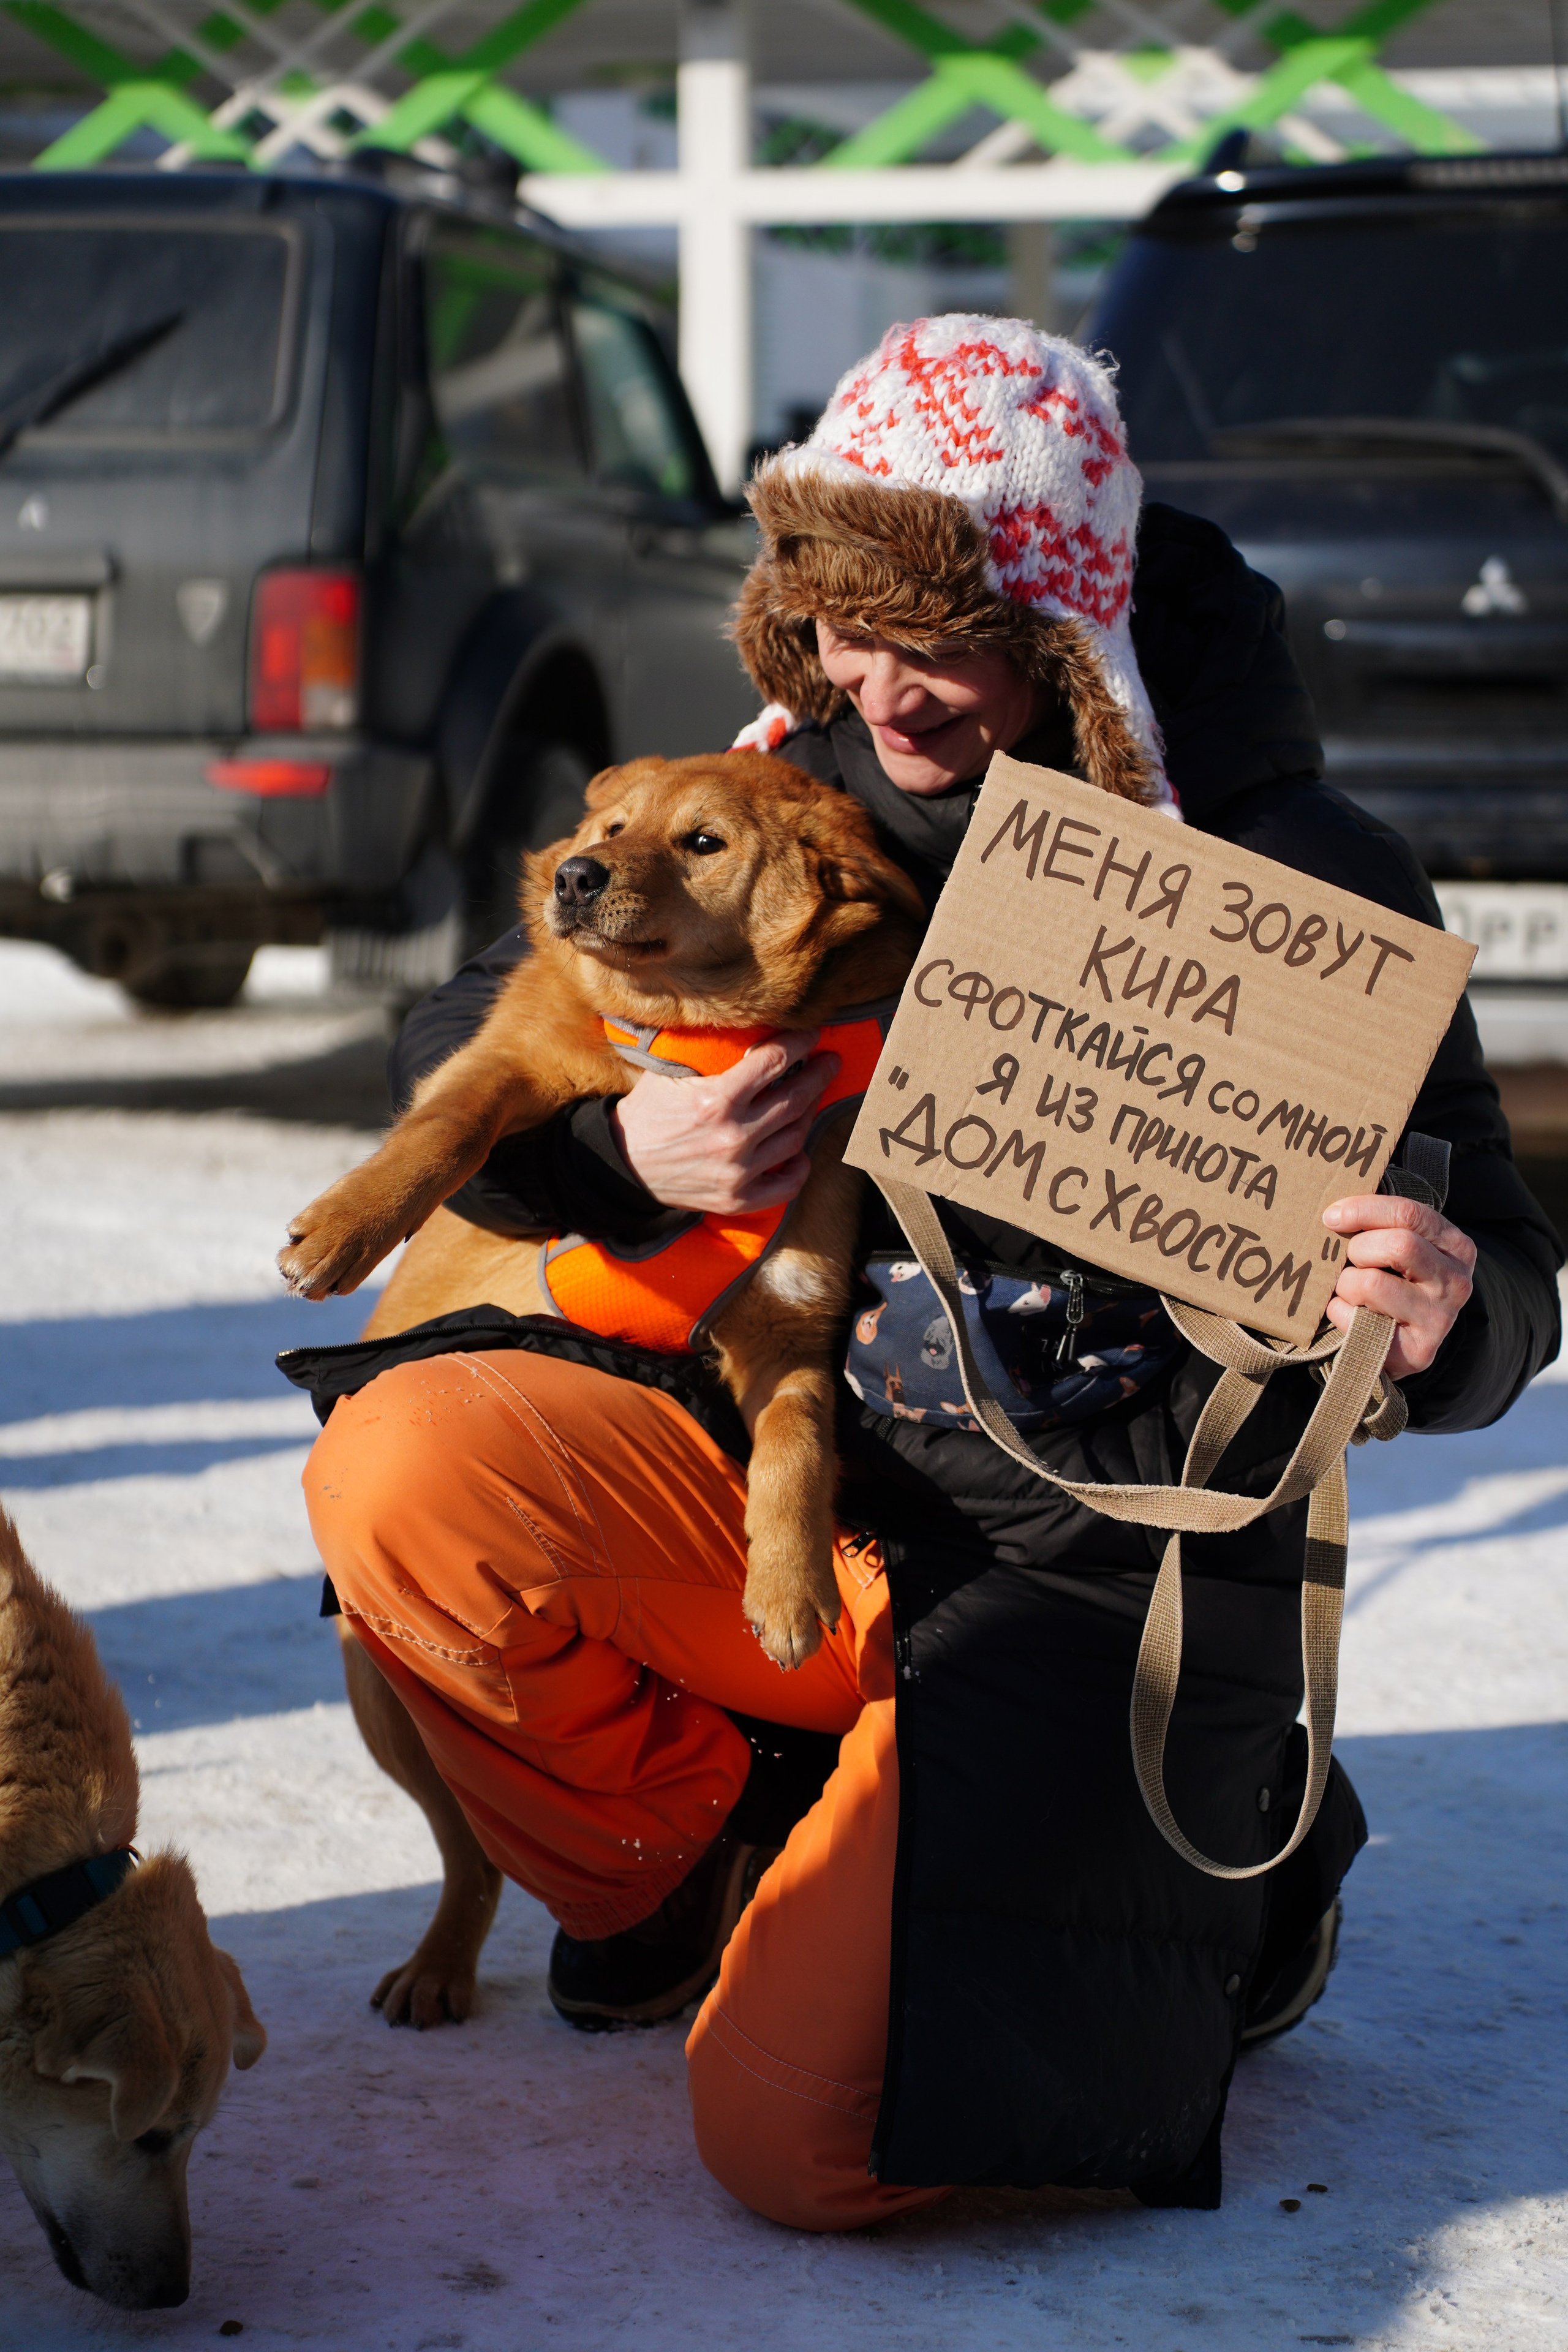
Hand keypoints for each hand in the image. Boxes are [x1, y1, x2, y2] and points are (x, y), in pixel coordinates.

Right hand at [609, 1031, 840, 1214]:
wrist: (622, 1164)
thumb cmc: (649, 1111)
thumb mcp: (670, 1072)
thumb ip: (708, 1052)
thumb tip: (746, 1023)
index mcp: (717, 1099)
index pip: (775, 1061)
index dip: (801, 1043)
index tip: (814, 1035)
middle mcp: (734, 1136)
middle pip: (796, 1099)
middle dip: (819, 1074)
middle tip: (830, 1062)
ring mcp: (738, 1172)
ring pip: (796, 1138)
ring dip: (809, 1114)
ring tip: (810, 1098)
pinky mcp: (738, 1199)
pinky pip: (788, 1185)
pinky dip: (800, 1167)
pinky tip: (799, 1151)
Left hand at [1321, 1193, 1476, 1377]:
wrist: (1407, 1344)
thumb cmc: (1398, 1282)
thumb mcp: (1405, 1248)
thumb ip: (1384, 1225)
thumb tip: (1335, 1209)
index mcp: (1456, 1247)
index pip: (1409, 1214)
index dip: (1364, 1210)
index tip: (1333, 1215)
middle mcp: (1455, 1282)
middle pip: (1398, 1246)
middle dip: (1358, 1248)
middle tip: (1348, 1259)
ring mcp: (1439, 1319)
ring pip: (1370, 1283)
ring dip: (1345, 1284)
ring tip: (1351, 1290)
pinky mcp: (1415, 1351)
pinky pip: (1354, 1319)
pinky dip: (1339, 1313)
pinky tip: (1352, 1316)